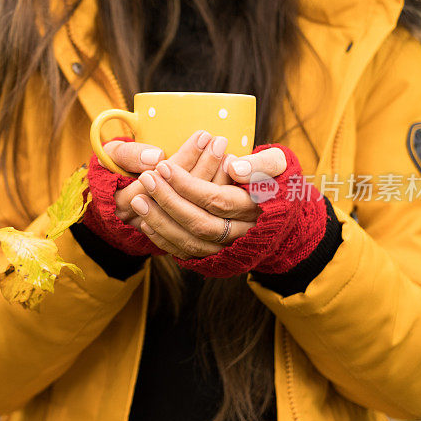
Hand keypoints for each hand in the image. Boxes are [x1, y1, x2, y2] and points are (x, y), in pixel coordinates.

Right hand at [103, 130, 233, 228]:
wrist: (117, 199)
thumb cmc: (115, 169)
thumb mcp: (111, 156)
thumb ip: (129, 154)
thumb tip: (155, 157)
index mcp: (124, 202)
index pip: (162, 181)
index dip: (184, 159)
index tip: (202, 136)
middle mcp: (144, 221)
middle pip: (183, 199)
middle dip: (205, 167)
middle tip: (219, 142)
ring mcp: (161, 233)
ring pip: (198, 216)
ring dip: (215, 183)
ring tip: (227, 154)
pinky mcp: (178, 239)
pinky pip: (205, 227)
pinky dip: (217, 200)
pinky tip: (228, 177)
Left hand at [131, 145, 287, 259]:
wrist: (281, 212)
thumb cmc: (276, 178)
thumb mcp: (278, 163)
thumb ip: (261, 164)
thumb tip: (234, 168)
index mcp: (255, 209)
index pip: (216, 200)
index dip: (187, 184)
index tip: (163, 166)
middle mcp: (242, 234)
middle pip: (200, 224)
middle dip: (169, 202)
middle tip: (147, 179)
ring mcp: (229, 249)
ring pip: (191, 243)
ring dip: (161, 222)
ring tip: (139, 200)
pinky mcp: (216, 256)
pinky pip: (187, 254)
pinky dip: (165, 240)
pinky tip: (146, 222)